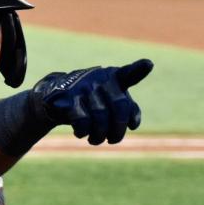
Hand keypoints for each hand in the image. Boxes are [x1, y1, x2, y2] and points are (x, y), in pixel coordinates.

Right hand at [33, 59, 153, 144]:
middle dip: (118, 130)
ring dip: (99, 135)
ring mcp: (84, 87)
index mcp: (114, 77)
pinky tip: (81, 133)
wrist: (54, 96)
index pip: (128, 74)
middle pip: (119, 108)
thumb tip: (133, 125)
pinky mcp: (68, 98)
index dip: (139, 69)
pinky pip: (83, 121)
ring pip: (101, 117)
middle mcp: (100, 78)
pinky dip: (83, 132)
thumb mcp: (109, 99)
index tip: (148, 64)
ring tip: (96, 140)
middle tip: (113, 140)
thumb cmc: (90, 99)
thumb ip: (127, 108)